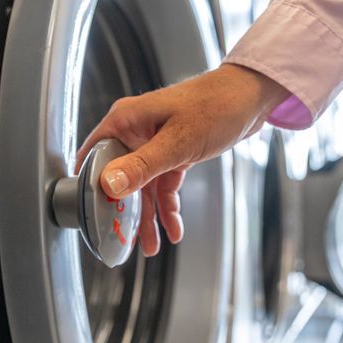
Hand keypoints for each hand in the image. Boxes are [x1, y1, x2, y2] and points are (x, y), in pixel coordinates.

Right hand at [77, 63, 287, 255]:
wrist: (252, 97)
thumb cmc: (217, 105)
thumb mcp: (178, 142)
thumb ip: (142, 166)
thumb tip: (109, 184)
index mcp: (126, 120)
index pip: (94, 156)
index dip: (91, 186)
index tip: (94, 215)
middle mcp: (135, 131)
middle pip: (119, 177)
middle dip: (124, 211)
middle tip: (125, 240)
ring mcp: (153, 143)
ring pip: (143, 187)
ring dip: (148, 216)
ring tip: (151, 246)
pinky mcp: (172, 152)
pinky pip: (163, 184)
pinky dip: (168, 206)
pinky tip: (173, 227)